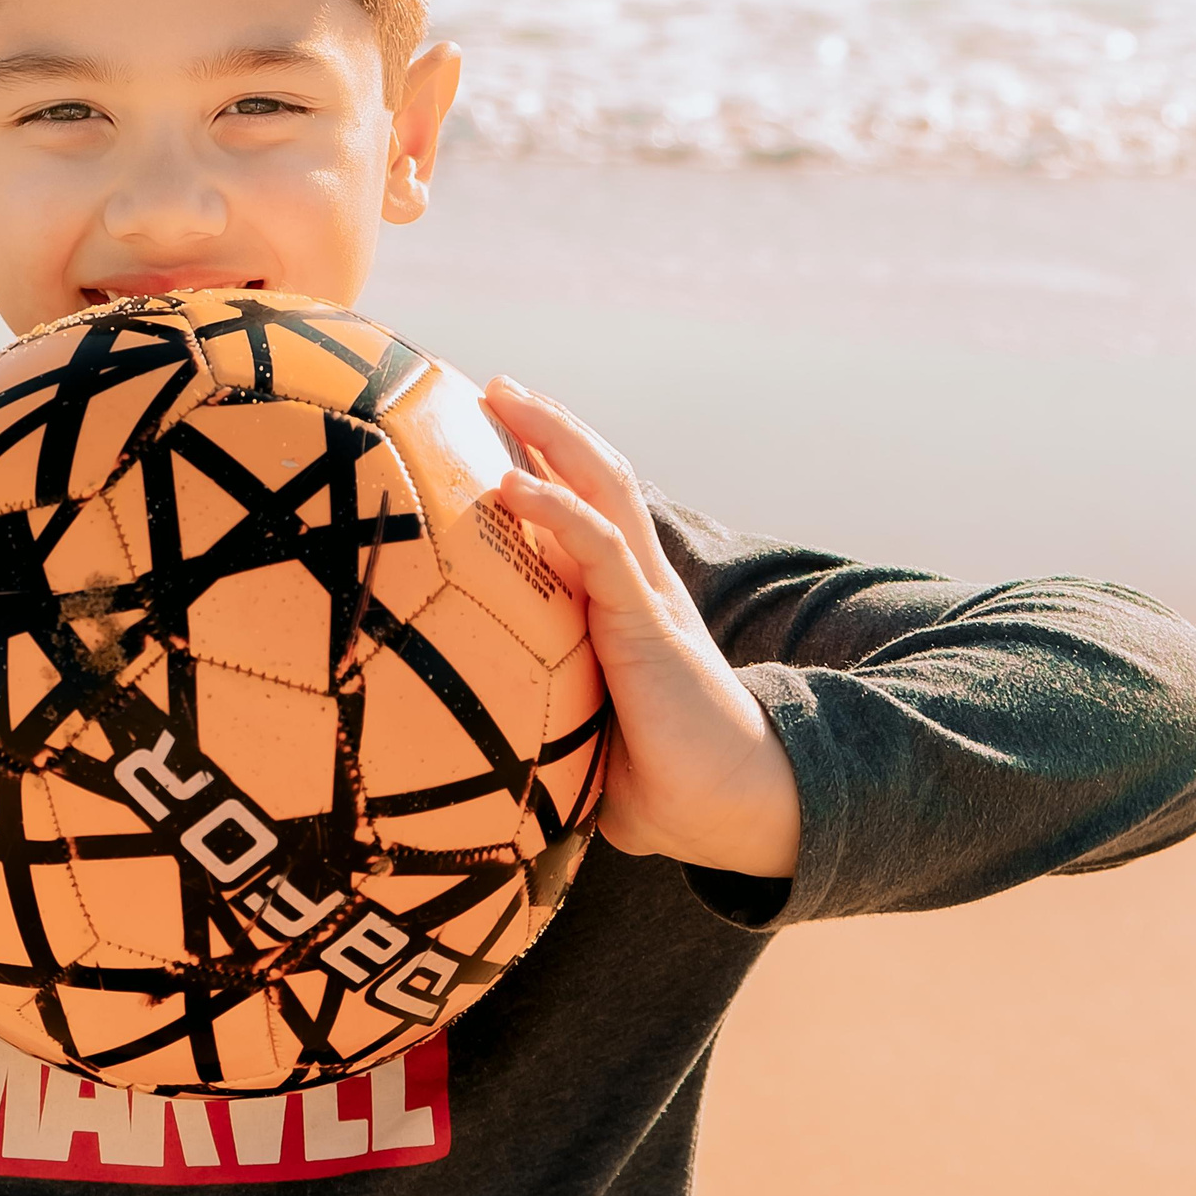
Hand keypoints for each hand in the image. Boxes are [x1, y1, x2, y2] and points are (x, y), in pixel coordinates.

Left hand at [485, 378, 801, 880]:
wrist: (728, 811)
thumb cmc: (658, 785)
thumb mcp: (582, 733)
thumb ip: (541, 715)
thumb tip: (468, 737)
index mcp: (624, 605)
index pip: (587, 512)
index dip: (549, 464)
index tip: (493, 428)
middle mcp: (638, 585)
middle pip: (597, 477)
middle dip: (548, 424)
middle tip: (495, 384)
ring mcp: (646, 596)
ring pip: (603, 489)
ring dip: (553, 435)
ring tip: (502, 393)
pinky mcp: (647, 622)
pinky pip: (599, 548)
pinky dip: (556, 507)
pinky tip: (510, 481)